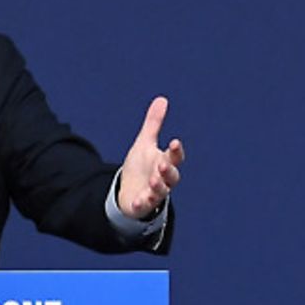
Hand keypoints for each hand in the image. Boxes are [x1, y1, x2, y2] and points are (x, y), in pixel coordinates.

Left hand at [117, 96, 184, 220]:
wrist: (129, 190)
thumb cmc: (141, 166)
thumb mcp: (145, 143)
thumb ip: (153, 124)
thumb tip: (162, 99)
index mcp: (164, 162)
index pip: (174, 157)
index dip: (175, 151)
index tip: (174, 142)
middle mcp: (162, 179)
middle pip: (171, 176)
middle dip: (168, 171)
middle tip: (163, 164)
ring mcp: (153, 193)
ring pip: (160, 191)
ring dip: (158, 186)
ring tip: (153, 180)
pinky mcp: (142, 204)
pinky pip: (144, 205)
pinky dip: (142, 203)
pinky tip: (138, 201)